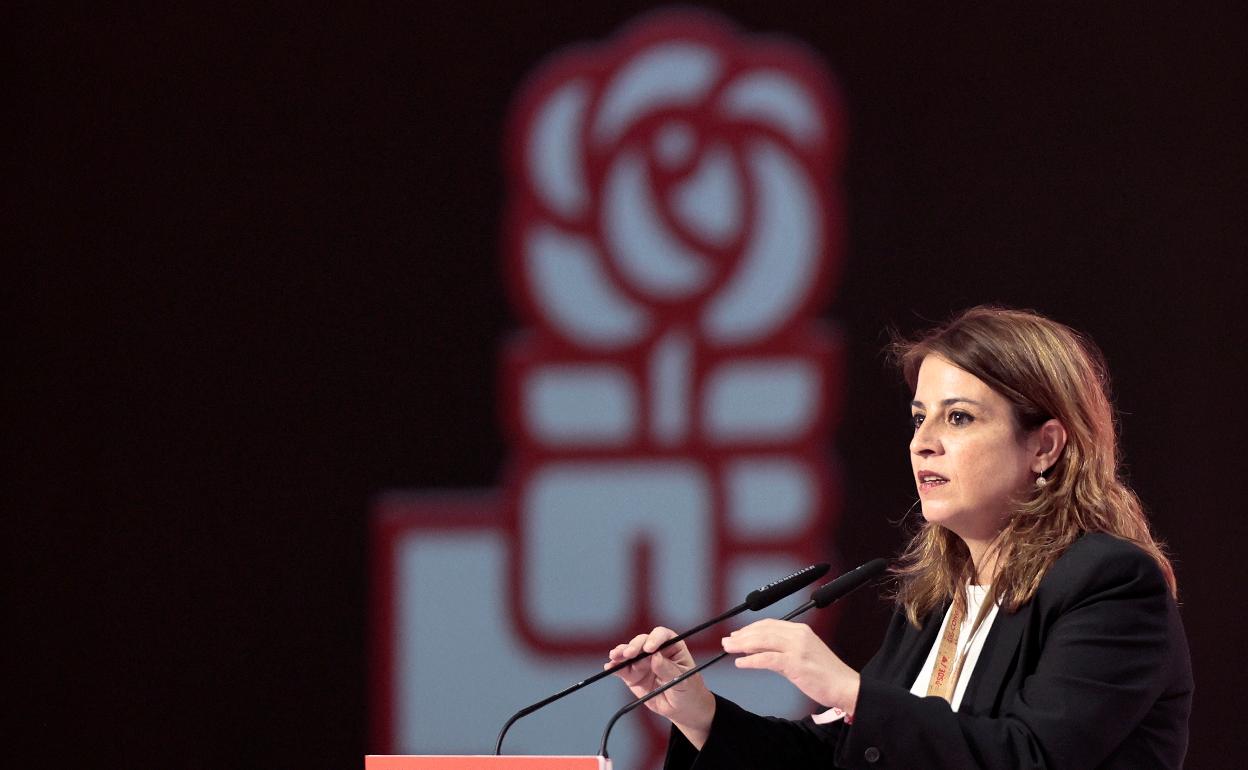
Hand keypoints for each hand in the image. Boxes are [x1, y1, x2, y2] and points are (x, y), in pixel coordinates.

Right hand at [607, 627, 715, 747]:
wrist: (682, 709)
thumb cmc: (688, 690)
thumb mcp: (683, 681)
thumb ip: (668, 669)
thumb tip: (655, 657)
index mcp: (672, 646)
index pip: (662, 635)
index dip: (654, 638)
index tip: (649, 648)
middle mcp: (655, 651)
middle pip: (642, 642)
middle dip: (634, 646)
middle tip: (629, 654)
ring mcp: (643, 662)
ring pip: (629, 653)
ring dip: (621, 653)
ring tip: (615, 656)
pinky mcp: (633, 675)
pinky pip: (623, 669)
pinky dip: (615, 667)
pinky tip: (610, 667)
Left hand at [722, 619, 859, 713]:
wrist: (847, 687)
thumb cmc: (826, 674)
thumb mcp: (805, 655)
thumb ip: (785, 650)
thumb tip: (762, 652)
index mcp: (801, 631)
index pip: (770, 624)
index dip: (751, 629)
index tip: (738, 635)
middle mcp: (798, 635)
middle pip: (763, 631)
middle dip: (742, 635)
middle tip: (727, 641)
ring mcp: (797, 648)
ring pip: (763, 641)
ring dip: (742, 645)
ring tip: (729, 649)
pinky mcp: (796, 663)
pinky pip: (768, 659)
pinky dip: (752, 660)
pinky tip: (741, 663)